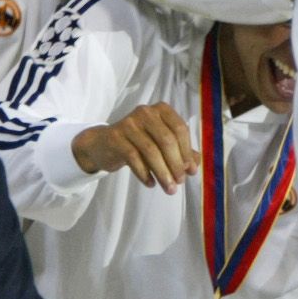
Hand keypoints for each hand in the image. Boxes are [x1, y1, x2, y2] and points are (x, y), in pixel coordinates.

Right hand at [71, 102, 196, 191]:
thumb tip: (194, 167)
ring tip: (169, 188)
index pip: (180, 129)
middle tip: (180, 182)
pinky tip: (151, 183)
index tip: (191, 172)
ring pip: (151, 151)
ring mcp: (129, 123)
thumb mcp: (161, 144)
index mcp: (161, 110)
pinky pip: (133, 158)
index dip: (187, 152)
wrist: (103, 144)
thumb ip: (181, 152)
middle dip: (176, 164)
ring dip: (162, 173)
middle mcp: (146, 112)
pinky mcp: (115, 137)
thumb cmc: (139, 143)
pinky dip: (144, 173)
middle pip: (167, 140)